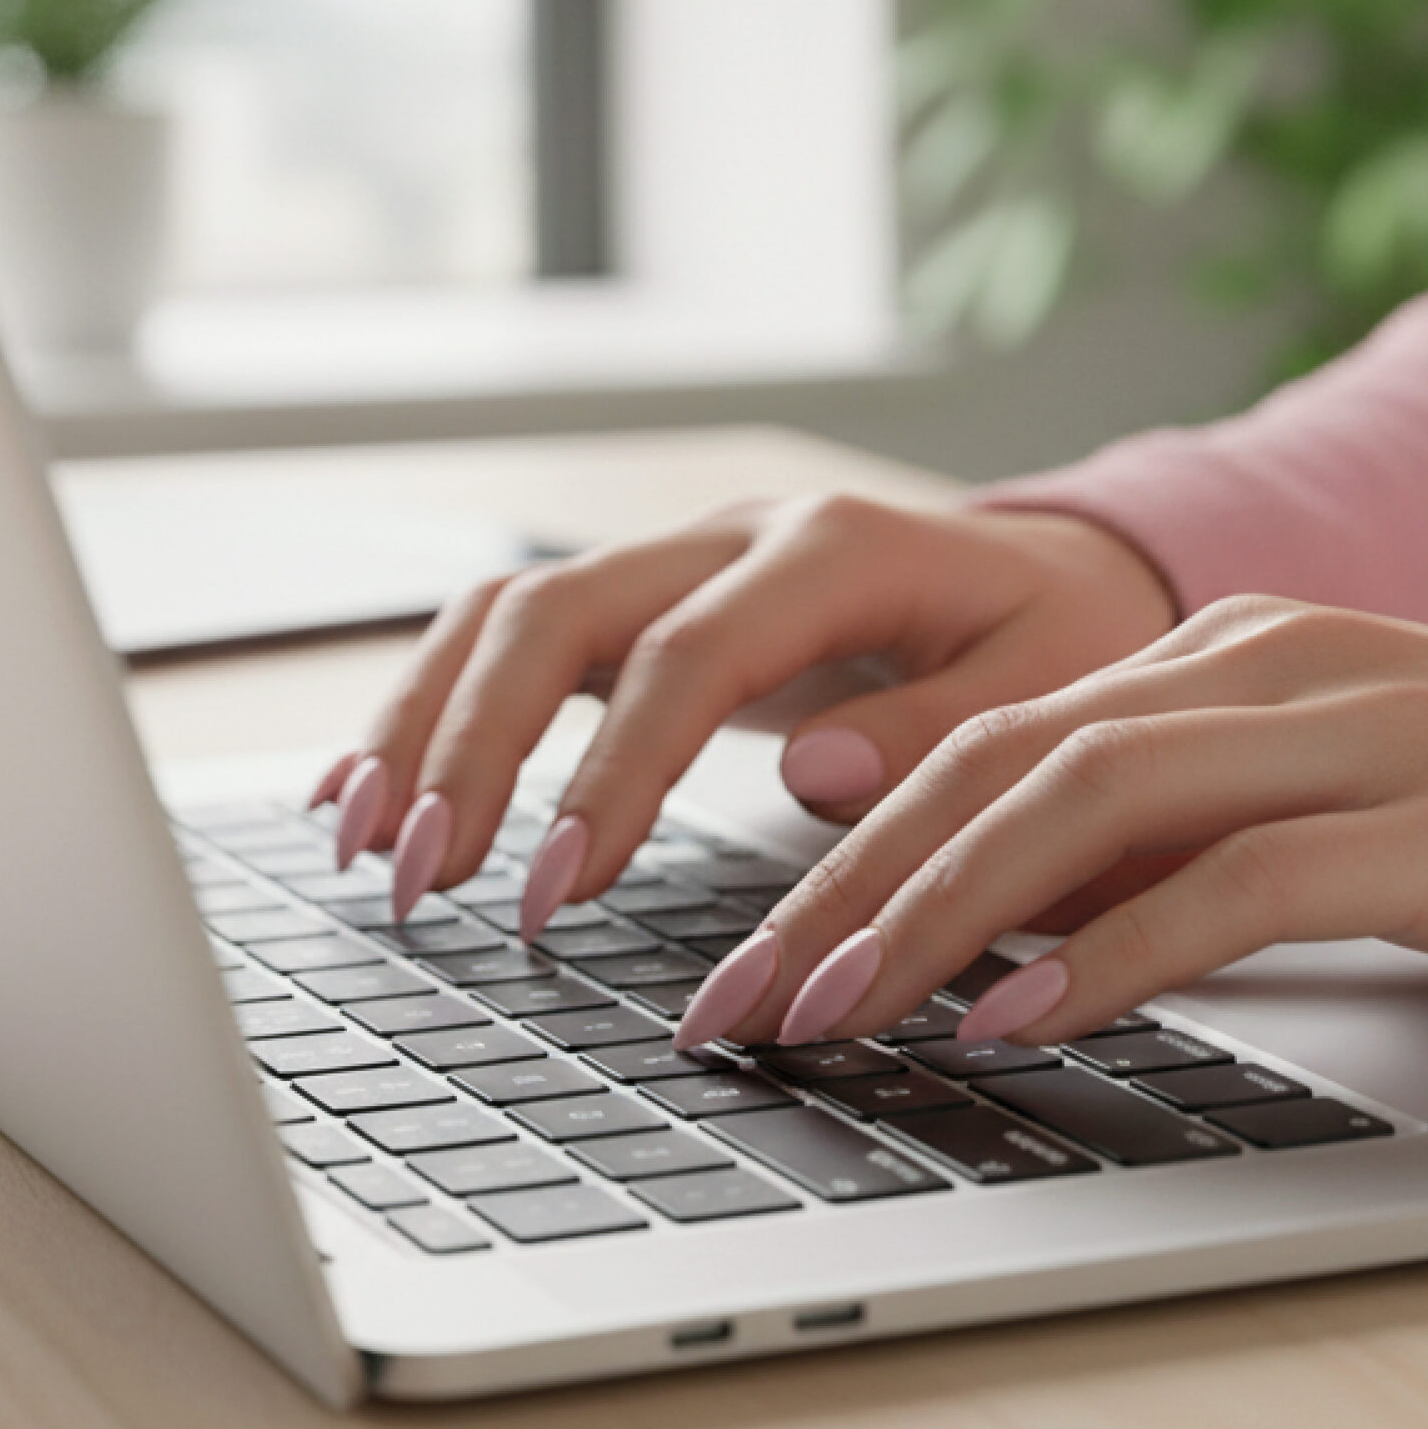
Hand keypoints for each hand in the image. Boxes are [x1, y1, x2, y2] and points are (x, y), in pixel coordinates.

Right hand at [314, 497, 1177, 927]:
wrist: (1057, 576)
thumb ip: (940, 732)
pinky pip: (520, 638)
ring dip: (428, 724)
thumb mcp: (1052, 685)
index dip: (609, 772)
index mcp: (836, 550)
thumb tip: (809, 773)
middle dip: (474, 743)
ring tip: (367, 850)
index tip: (556, 893)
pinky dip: (441, 708)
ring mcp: (685, 560)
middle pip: (558, 609)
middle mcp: (738, 535)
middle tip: (423, 878)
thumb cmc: (1060, 640)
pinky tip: (376, 793)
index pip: (686, 652)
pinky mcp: (654, 605)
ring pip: (512, 612)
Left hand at [682, 596, 1427, 1050]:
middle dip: (845, 883)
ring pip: (1083, 803)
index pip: (997, 731)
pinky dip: (1104, 953)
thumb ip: (1184, 831)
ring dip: (932, 916)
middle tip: (740, 1005)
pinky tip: (1015, 1021)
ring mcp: (1352, 734)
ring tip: (829, 1016)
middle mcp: (1270, 666)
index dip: (854, 842)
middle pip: (1001, 756)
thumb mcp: (1333, 799)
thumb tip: (1010, 929)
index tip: (760, 951)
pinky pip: (1229, 883)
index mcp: (1235, 649)